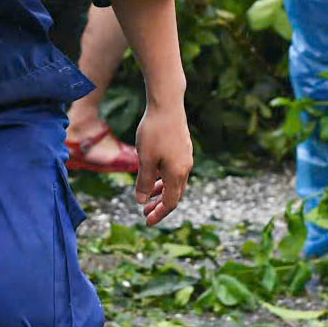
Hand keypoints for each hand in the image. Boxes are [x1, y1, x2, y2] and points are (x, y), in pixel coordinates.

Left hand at [133, 101, 193, 224]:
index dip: (159, 214)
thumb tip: (142, 201)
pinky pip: (175, 170)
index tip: (146, 222)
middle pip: (175, 195)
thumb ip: (144, 182)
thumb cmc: (154, 132)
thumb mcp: (145, 159)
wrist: (167, 104)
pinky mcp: (183, 148)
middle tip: (145, 213)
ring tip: (147, 197)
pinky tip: (153, 175)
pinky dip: (164, 178)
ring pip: (175, 182)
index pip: (170, 202)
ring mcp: (185, 157)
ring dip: (161, 192)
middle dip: (160, 206)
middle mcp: (185, 168)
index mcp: (177, 174)